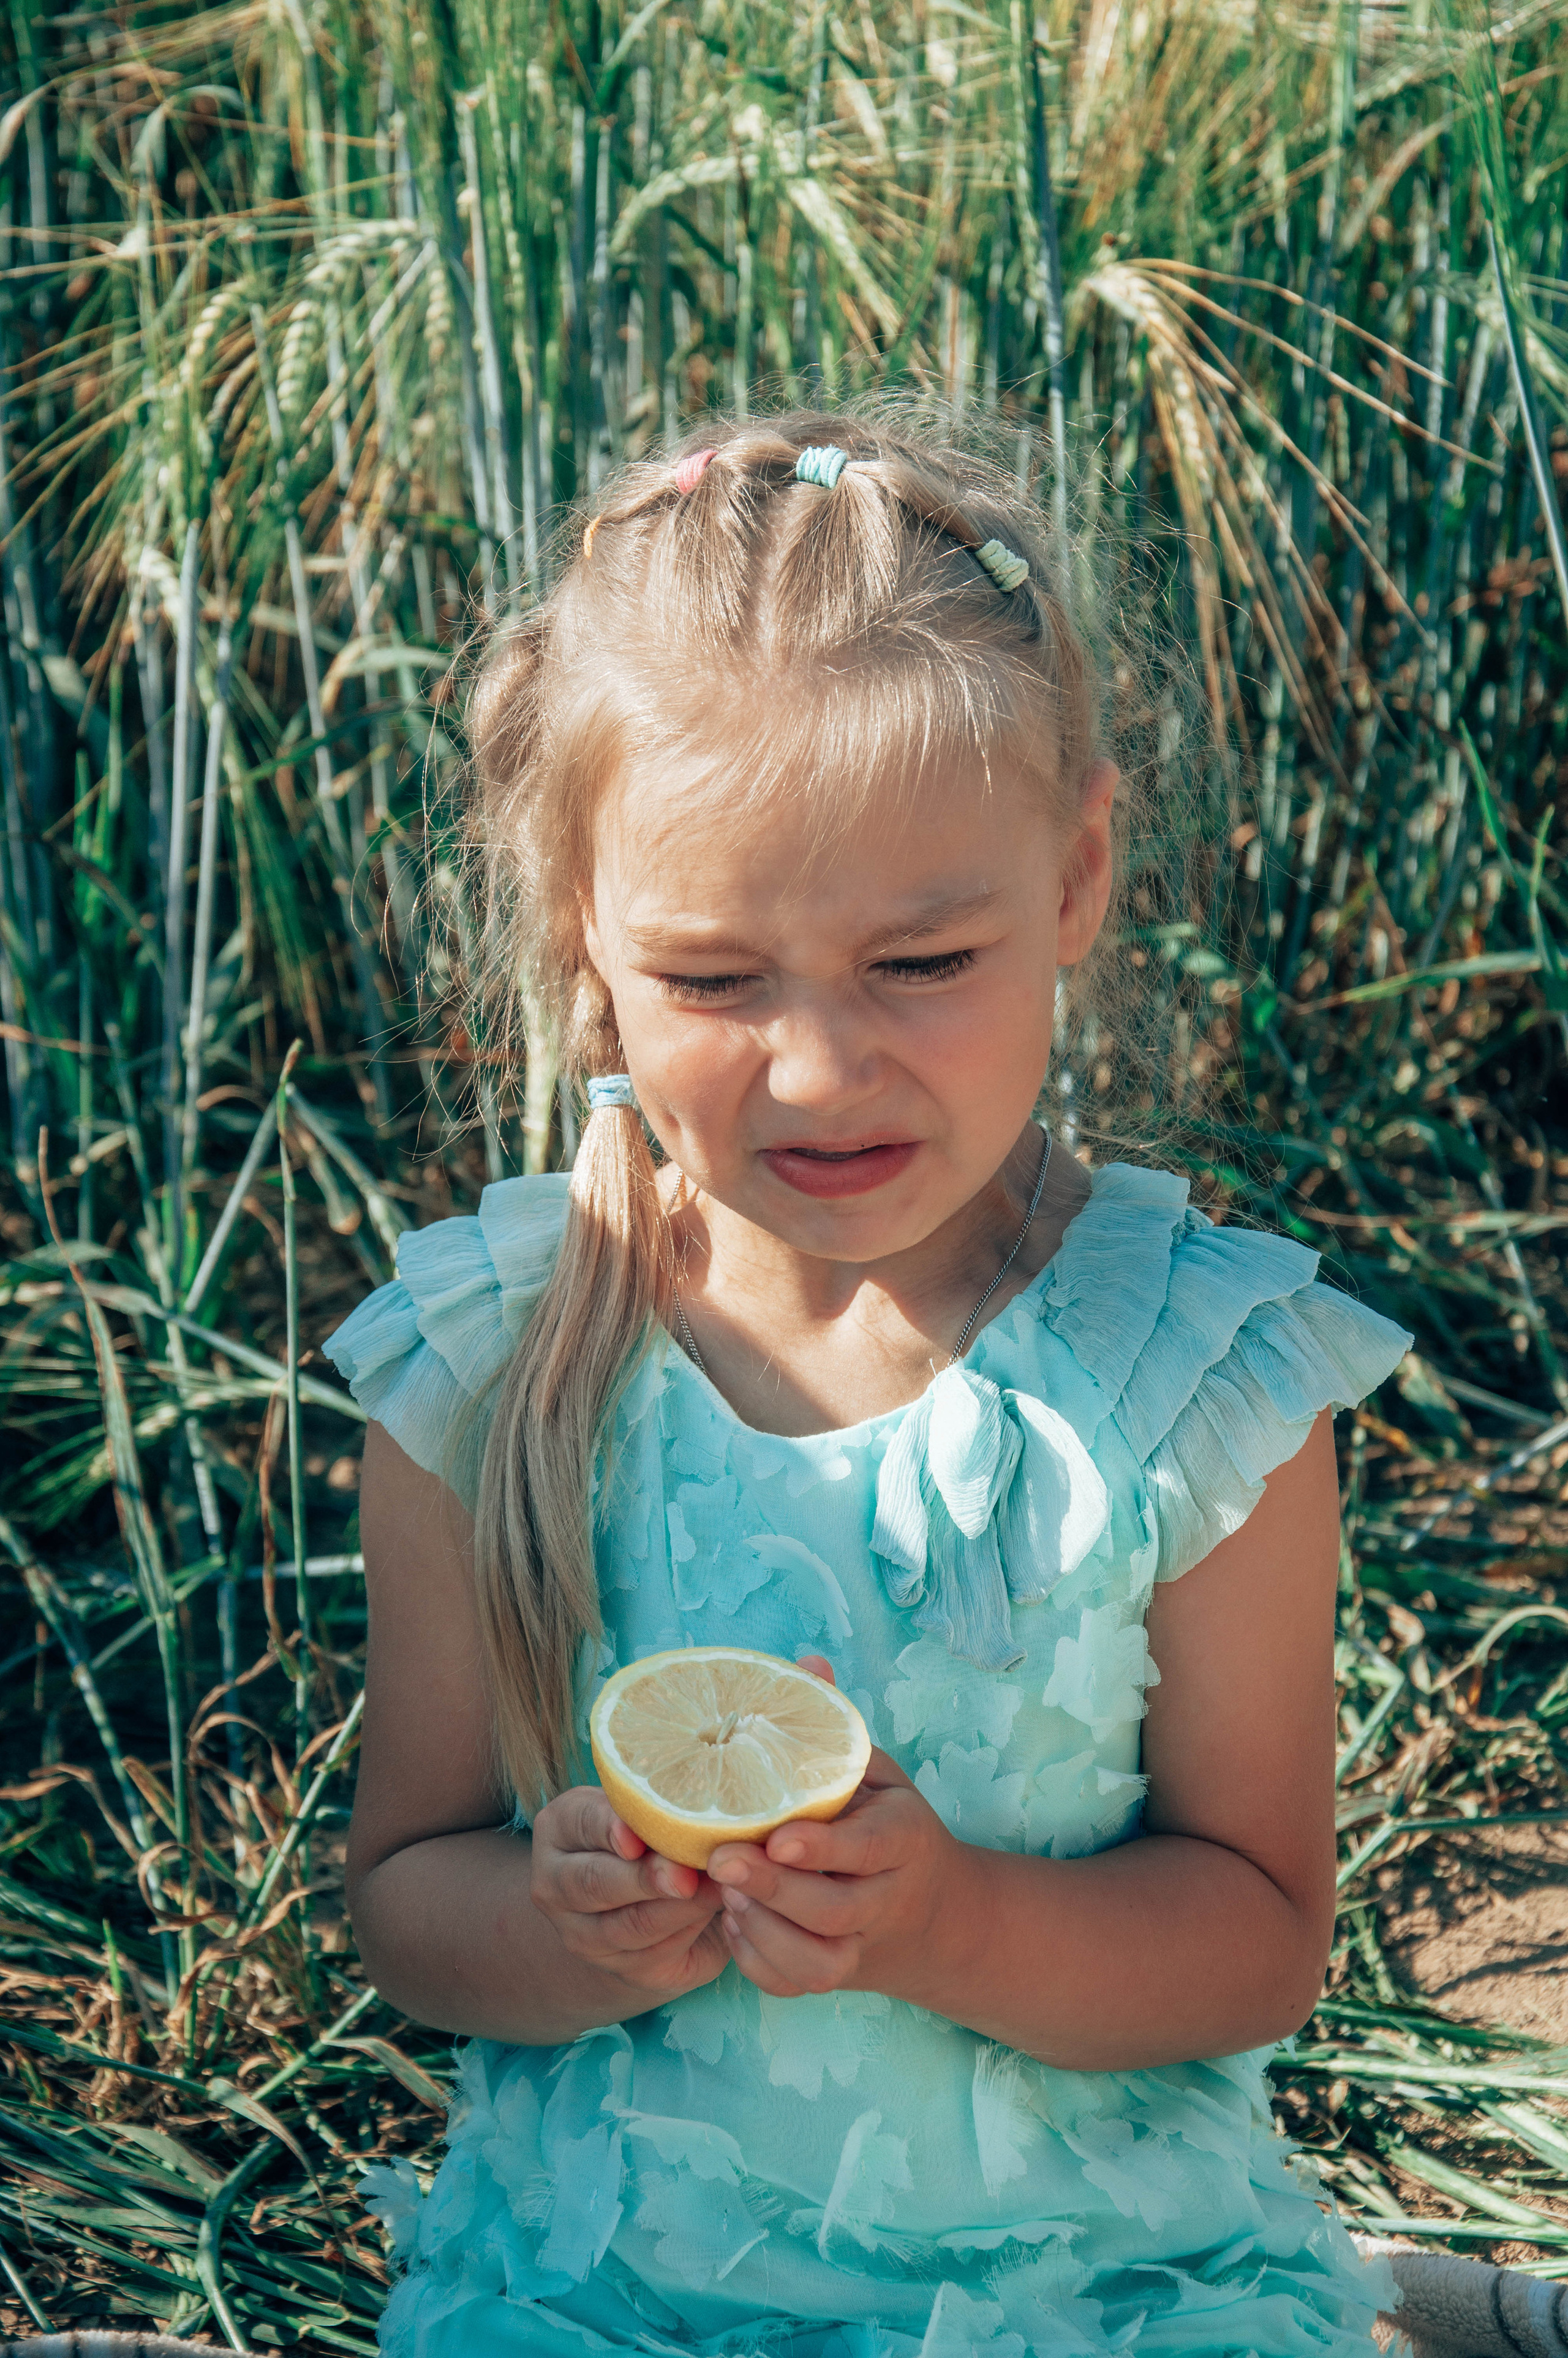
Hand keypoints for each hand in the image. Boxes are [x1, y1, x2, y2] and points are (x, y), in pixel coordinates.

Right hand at [530, 1786, 728, 1998]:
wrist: (633, 1903)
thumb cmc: (645, 1835)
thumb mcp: (639, 1812)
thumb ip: (656, 1811)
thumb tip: (700, 1813)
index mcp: (559, 1828)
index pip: (581, 1823)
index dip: (609, 1829)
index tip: (637, 1839)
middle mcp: (555, 1885)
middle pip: (594, 1883)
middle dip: (644, 1880)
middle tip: (685, 1875)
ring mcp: (580, 1934)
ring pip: (627, 1927)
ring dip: (676, 1911)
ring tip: (715, 1891)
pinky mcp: (617, 1968)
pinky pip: (654, 1954)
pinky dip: (688, 1932)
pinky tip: (716, 1912)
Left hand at [707, 1658, 965, 2001]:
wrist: (930, 1910)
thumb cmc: (883, 1819)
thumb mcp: (874, 1769)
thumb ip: (835, 1726)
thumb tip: (808, 1661)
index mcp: (905, 1839)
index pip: (871, 1848)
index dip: (826, 1847)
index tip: (778, 1837)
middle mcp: (888, 1899)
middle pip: (834, 1910)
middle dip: (775, 1890)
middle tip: (719, 1860)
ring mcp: (862, 1945)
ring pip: (817, 1961)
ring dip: (764, 1931)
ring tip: (723, 1893)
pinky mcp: (836, 1974)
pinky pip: (795, 1983)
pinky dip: (759, 1960)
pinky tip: (732, 1921)